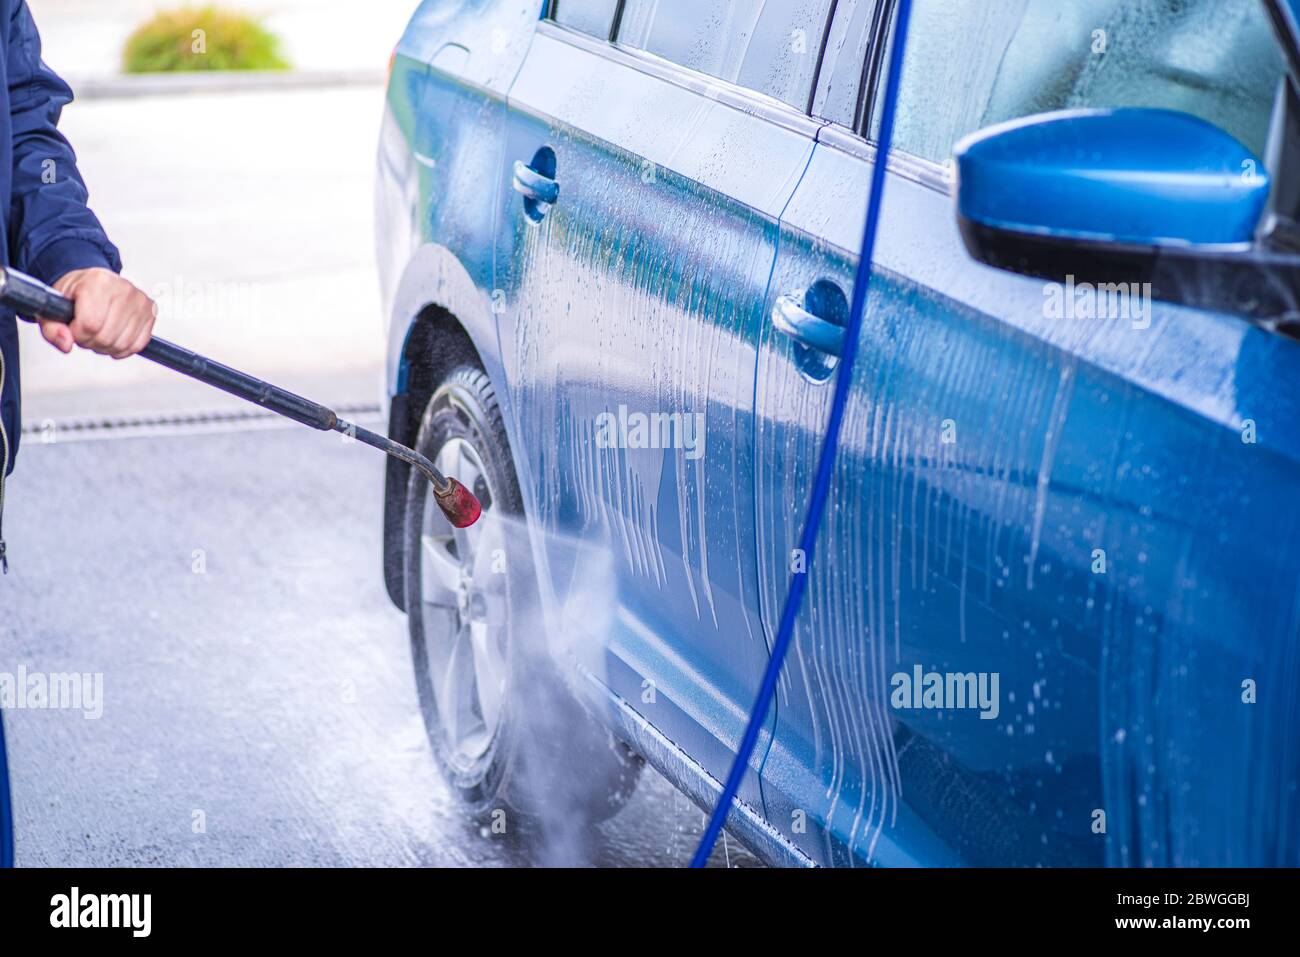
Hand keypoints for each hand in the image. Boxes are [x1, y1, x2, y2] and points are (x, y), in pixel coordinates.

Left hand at [39, 268, 156, 358]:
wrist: (94, 282)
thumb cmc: (73, 296)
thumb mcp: (52, 308)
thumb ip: (51, 329)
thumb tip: (66, 345)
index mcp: (97, 281)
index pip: (90, 324)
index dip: (77, 335)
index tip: (73, 328)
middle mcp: (124, 288)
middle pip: (106, 337)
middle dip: (91, 342)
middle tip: (85, 332)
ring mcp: (141, 300)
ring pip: (122, 344)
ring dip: (106, 347)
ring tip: (98, 334)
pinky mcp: (151, 312)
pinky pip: (137, 345)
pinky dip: (122, 349)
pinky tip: (113, 338)